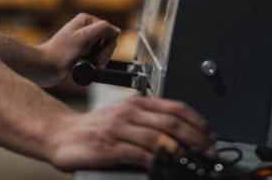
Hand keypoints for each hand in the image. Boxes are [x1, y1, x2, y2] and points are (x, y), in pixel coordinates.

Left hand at [38, 13, 119, 86]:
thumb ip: (103, 29)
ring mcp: (83, 40)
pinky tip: (84, 66)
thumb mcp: (84, 37)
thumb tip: (116, 30)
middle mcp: (85, 28)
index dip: (107, 46)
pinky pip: (95, 58)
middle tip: (94, 62)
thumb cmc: (61, 54)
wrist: (46, 68)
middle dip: (103, 55)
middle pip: (107, 42)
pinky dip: (92, 64)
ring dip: (98, 61)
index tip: (97, 56)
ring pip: (102, 51)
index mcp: (86, 20)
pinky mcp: (80, 52)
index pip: (110, 31)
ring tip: (87, 65)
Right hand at [45, 96, 215, 171]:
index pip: (176, 109)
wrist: (60, 134)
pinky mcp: (108, 147)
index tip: (210, 137)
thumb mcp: (125, 118)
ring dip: (181, 152)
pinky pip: (139, 154)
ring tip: (193, 162)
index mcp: (137, 104)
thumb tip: (181, 137)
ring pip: (159, 139)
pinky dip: (157, 162)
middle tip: (208, 153)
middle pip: (172, 124)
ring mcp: (118, 129)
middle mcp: (129, 113)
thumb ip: (149, 123)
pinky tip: (166, 167)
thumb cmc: (96, 129)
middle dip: (196, 140)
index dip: (198, 123)